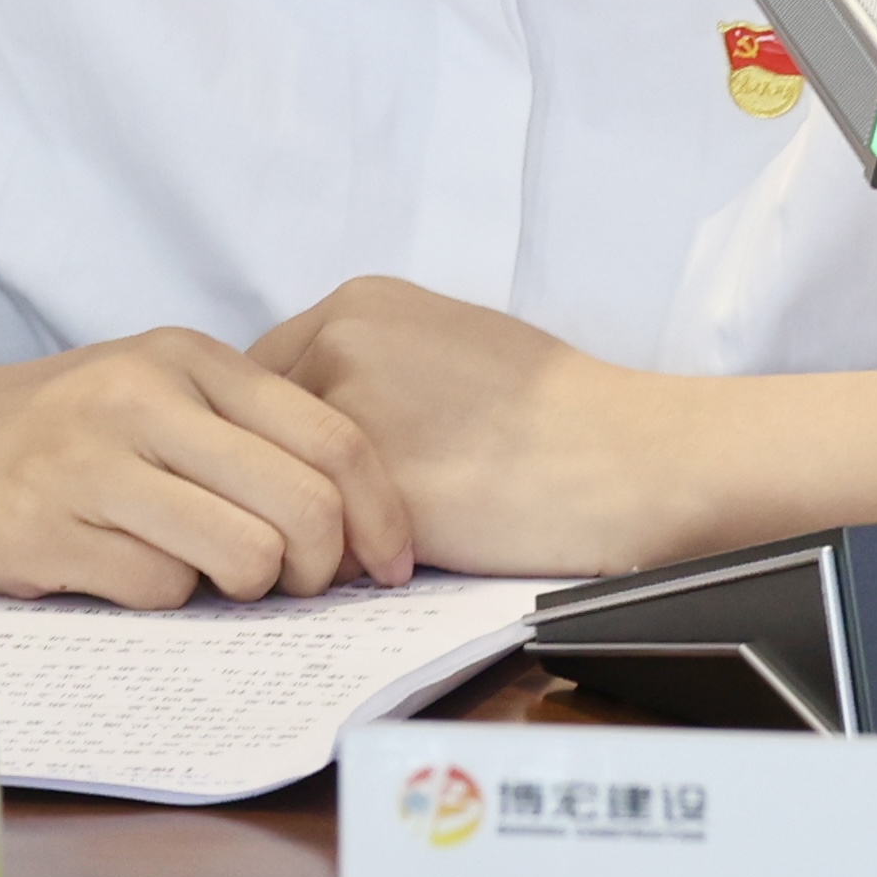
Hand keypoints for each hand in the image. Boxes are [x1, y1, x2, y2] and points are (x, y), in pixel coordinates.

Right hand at [0, 329, 414, 608]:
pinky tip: (114, 574)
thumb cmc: (36, 435)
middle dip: (320, 570)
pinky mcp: (44, 527)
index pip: (337, 438)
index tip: (390, 567)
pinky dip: (158, 601)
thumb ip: (235, 435)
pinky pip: (158, 591)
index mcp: (188, 357)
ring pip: (243, 556)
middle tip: (295, 590)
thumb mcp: (141, 396)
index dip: (383, 515)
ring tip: (197, 576)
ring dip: (240, 591)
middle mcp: (146, 395)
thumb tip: (350, 517)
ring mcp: (92, 459)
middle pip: (306, 506)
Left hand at [250, 279, 694, 578]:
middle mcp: (340, 345)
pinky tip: (387, 571)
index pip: (260, 378)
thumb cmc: (555, 409)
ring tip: (357, 550)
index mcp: (357, 304)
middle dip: (275, 484)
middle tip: (313, 523)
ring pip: (277, 489)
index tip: (301, 477)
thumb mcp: (447, 341)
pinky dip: (337, 567)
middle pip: (253, 432)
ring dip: (303, 529)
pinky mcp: (376, 488)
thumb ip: (367, 363)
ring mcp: (353, 413)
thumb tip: (309, 415)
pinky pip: (318, 542)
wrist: (623, 454)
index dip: (275, 441)